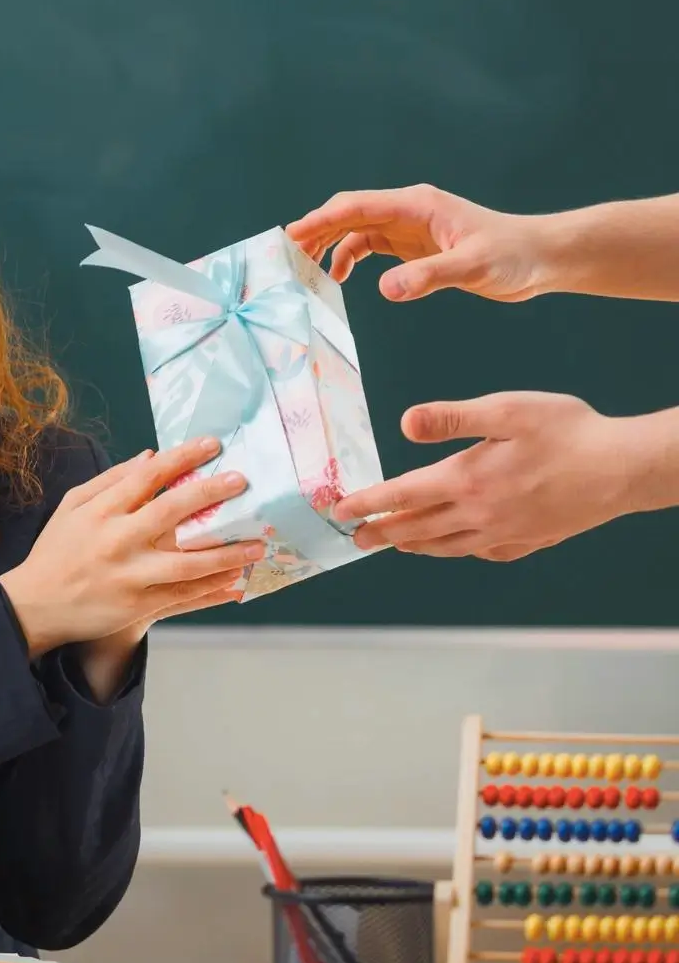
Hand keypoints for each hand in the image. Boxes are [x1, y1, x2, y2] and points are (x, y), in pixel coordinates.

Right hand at [0, 436, 260, 658]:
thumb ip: (110, 480)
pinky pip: (184, 597)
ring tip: (257, 544)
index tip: (212, 445)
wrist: (34, 605)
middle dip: (211, 494)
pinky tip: (236, 581)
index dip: (182, 458)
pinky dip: (212, 589)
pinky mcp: (137, 606)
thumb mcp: (72, 507)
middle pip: (171, 512)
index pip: (147, 476)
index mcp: (100, 512)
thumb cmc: (56, 551)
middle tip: (243, 482)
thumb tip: (150, 456)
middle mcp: (116, 541)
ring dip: (226, 553)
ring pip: (187, 562)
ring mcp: (129, 576)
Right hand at [285, 184, 565, 302]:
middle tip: (285, 254)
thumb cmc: (513, 254)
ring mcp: (410, 227)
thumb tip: (384, 288)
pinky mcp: (415, 245)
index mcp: (417, 206)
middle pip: (349, 213)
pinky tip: (341, 277)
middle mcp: (408, 211)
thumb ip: (428, 277)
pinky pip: (371, 246)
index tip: (292, 236)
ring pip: (356, 230)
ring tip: (305, 268)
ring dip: (330, 245)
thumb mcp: (471, 267)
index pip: (357, 207)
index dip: (321, 220)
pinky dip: (350, 258)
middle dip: (316, 230)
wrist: (541, 258)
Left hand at [336, 392, 644, 560]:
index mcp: (466, 480)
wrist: (625, 469)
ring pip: (447, 546)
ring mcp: (504, 533)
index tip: (338, 512)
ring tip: (397, 544)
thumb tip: (404, 423)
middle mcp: (478, 514)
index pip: (400, 496)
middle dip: (381, 532)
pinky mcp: (530, 541)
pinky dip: (460, 551)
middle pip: (416, 528)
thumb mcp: (507, 411)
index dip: (365, 504)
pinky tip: (458, 547)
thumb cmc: (569, 432)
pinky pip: (483, 552)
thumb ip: (452, 418)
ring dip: (415, 545)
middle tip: (355, 538)